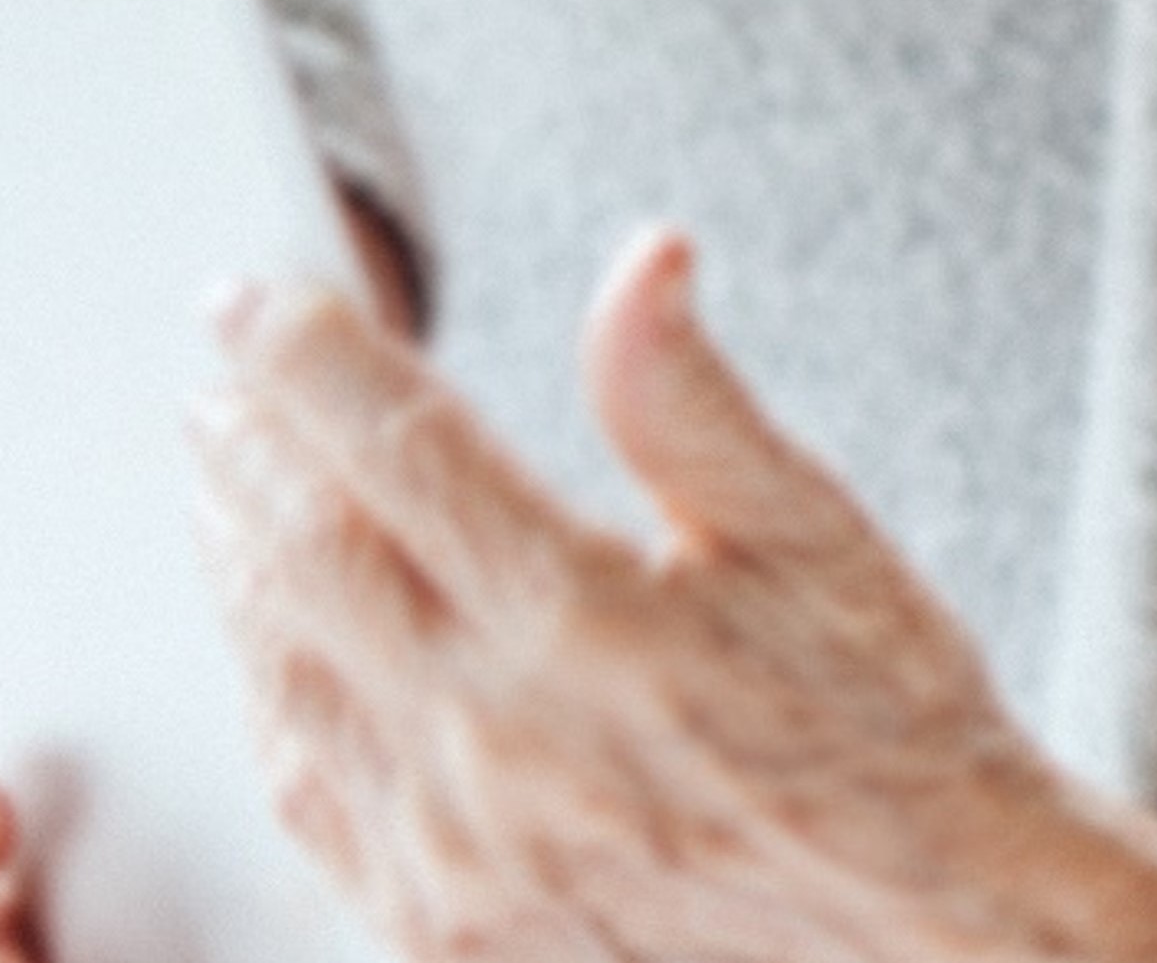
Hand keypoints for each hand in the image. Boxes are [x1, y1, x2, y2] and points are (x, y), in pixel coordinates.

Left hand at [185, 232, 1156, 962]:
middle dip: (247, 450)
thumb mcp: (818, 543)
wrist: (933, 946)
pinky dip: (268, 701)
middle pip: (304, 555)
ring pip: (282, 675)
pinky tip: (272, 651)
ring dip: (235, 567)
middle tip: (223, 383)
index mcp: (586, 618)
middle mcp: (494, 737)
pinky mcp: (440, 927)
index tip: (253, 299)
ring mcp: (452, 845)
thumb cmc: (893, 738)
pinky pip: (305, 797)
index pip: (392, 446)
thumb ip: (691, 404)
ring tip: (223, 490)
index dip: (302, 358)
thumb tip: (641, 262)